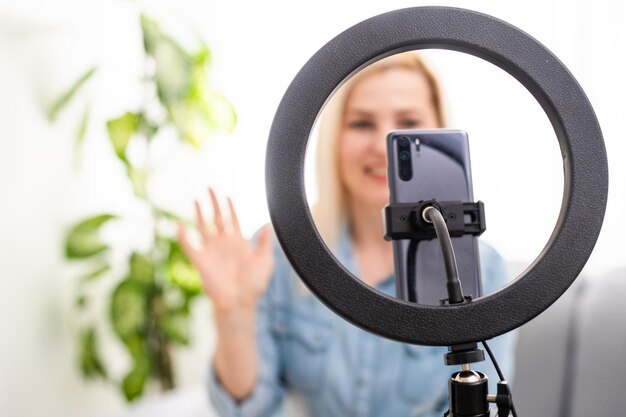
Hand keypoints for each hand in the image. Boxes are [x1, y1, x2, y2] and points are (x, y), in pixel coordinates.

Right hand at [178, 188, 273, 314]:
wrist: (240, 302)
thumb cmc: (253, 284)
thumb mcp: (264, 261)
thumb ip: (265, 243)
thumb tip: (268, 225)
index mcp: (239, 243)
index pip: (233, 219)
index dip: (230, 207)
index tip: (226, 195)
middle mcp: (223, 244)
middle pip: (217, 217)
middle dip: (214, 202)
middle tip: (209, 187)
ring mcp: (211, 251)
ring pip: (203, 226)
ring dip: (199, 213)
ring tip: (195, 199)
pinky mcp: (201, 261)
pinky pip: (190, 246)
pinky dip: (184, 237)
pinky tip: (179, 226)